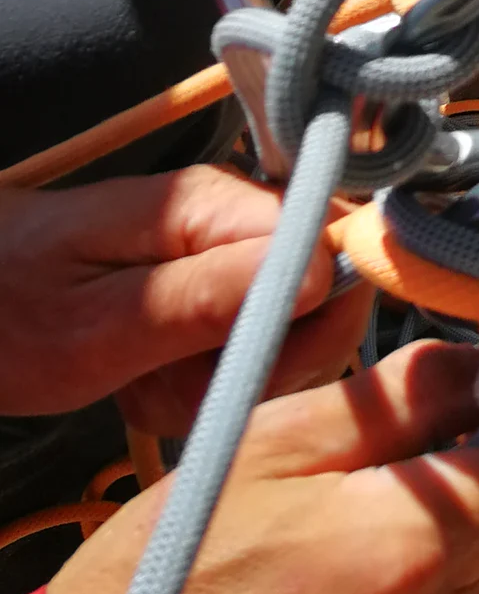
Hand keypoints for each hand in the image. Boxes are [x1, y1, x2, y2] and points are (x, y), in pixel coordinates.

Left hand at [0, 166, 370, 435]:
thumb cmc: (6, 311)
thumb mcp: (93, 325)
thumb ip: (203, 299)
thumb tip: (318, 272)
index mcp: (212, 205)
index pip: (331, 246)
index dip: (313, 318)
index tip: (244, 368)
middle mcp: (235, 219)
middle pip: (326, 296)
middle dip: (267, 364)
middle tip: (181, 386)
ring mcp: (227, 255)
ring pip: (291, 336)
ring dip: (225, 384)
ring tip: (148, 385)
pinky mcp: (214, 290)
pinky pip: (249, 353)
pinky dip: (202, 388)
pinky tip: (146, 384)